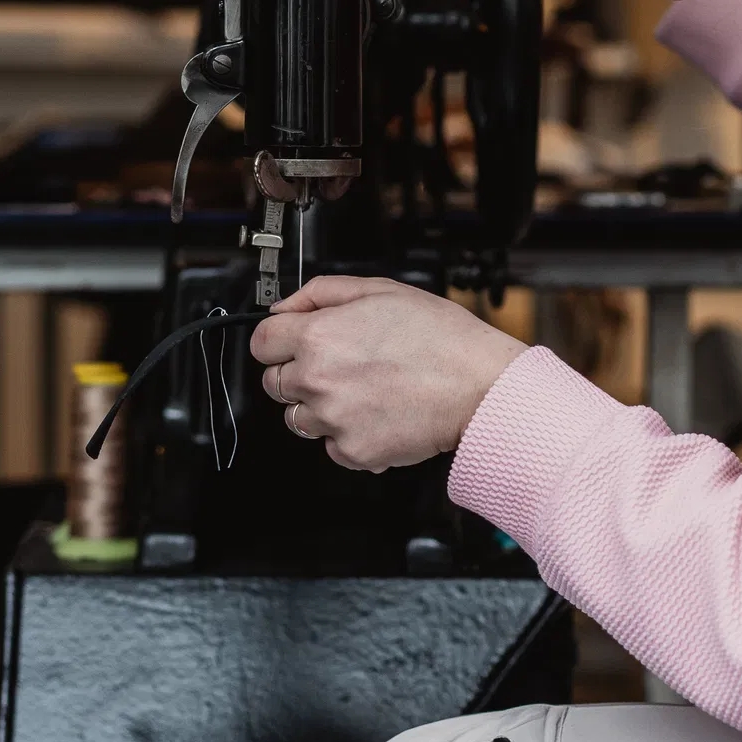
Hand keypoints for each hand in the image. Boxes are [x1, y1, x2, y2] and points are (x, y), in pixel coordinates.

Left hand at [250, 276, 527, 471]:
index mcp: (318, 336)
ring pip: (299, 418)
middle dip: (299, 372)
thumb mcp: (381, 289)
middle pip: (274, 383)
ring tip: (364, 390)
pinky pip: (332, 446)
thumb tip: (286, 305)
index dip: (279, 338)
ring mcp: (333, 420)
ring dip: (321, 406)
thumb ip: (322, 293)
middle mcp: (318, 380)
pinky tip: (378, 413)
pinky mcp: (353, 452)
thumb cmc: (441, 338)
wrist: (480, 386)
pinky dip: (349, 434)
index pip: (261, 342)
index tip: (292, 341)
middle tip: (342, 365)